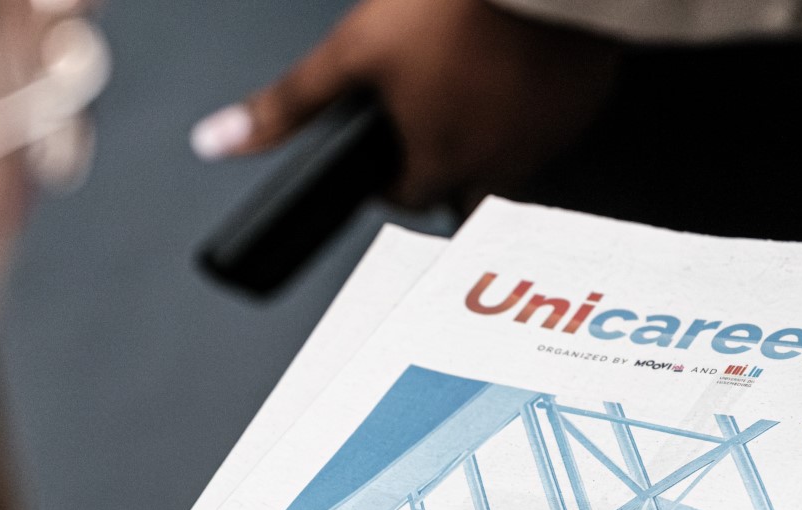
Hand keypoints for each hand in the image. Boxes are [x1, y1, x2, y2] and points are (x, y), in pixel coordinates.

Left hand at [190, 0, 617, 207]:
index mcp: (439, 160)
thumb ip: (290, 106)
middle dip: (441, 165)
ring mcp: (545, 138)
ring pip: (510, 161)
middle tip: (429, 114)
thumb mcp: (352, 51)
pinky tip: (516, 65)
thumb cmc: (457, 7)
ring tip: (470, 80)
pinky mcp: (580, 105)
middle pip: (462, 193)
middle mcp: (497, 164)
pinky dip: (532, 106)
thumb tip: (220, 142)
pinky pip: (551, 122)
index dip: (386, 172)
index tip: (385, 143)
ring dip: (488, 136)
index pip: (405, 198)